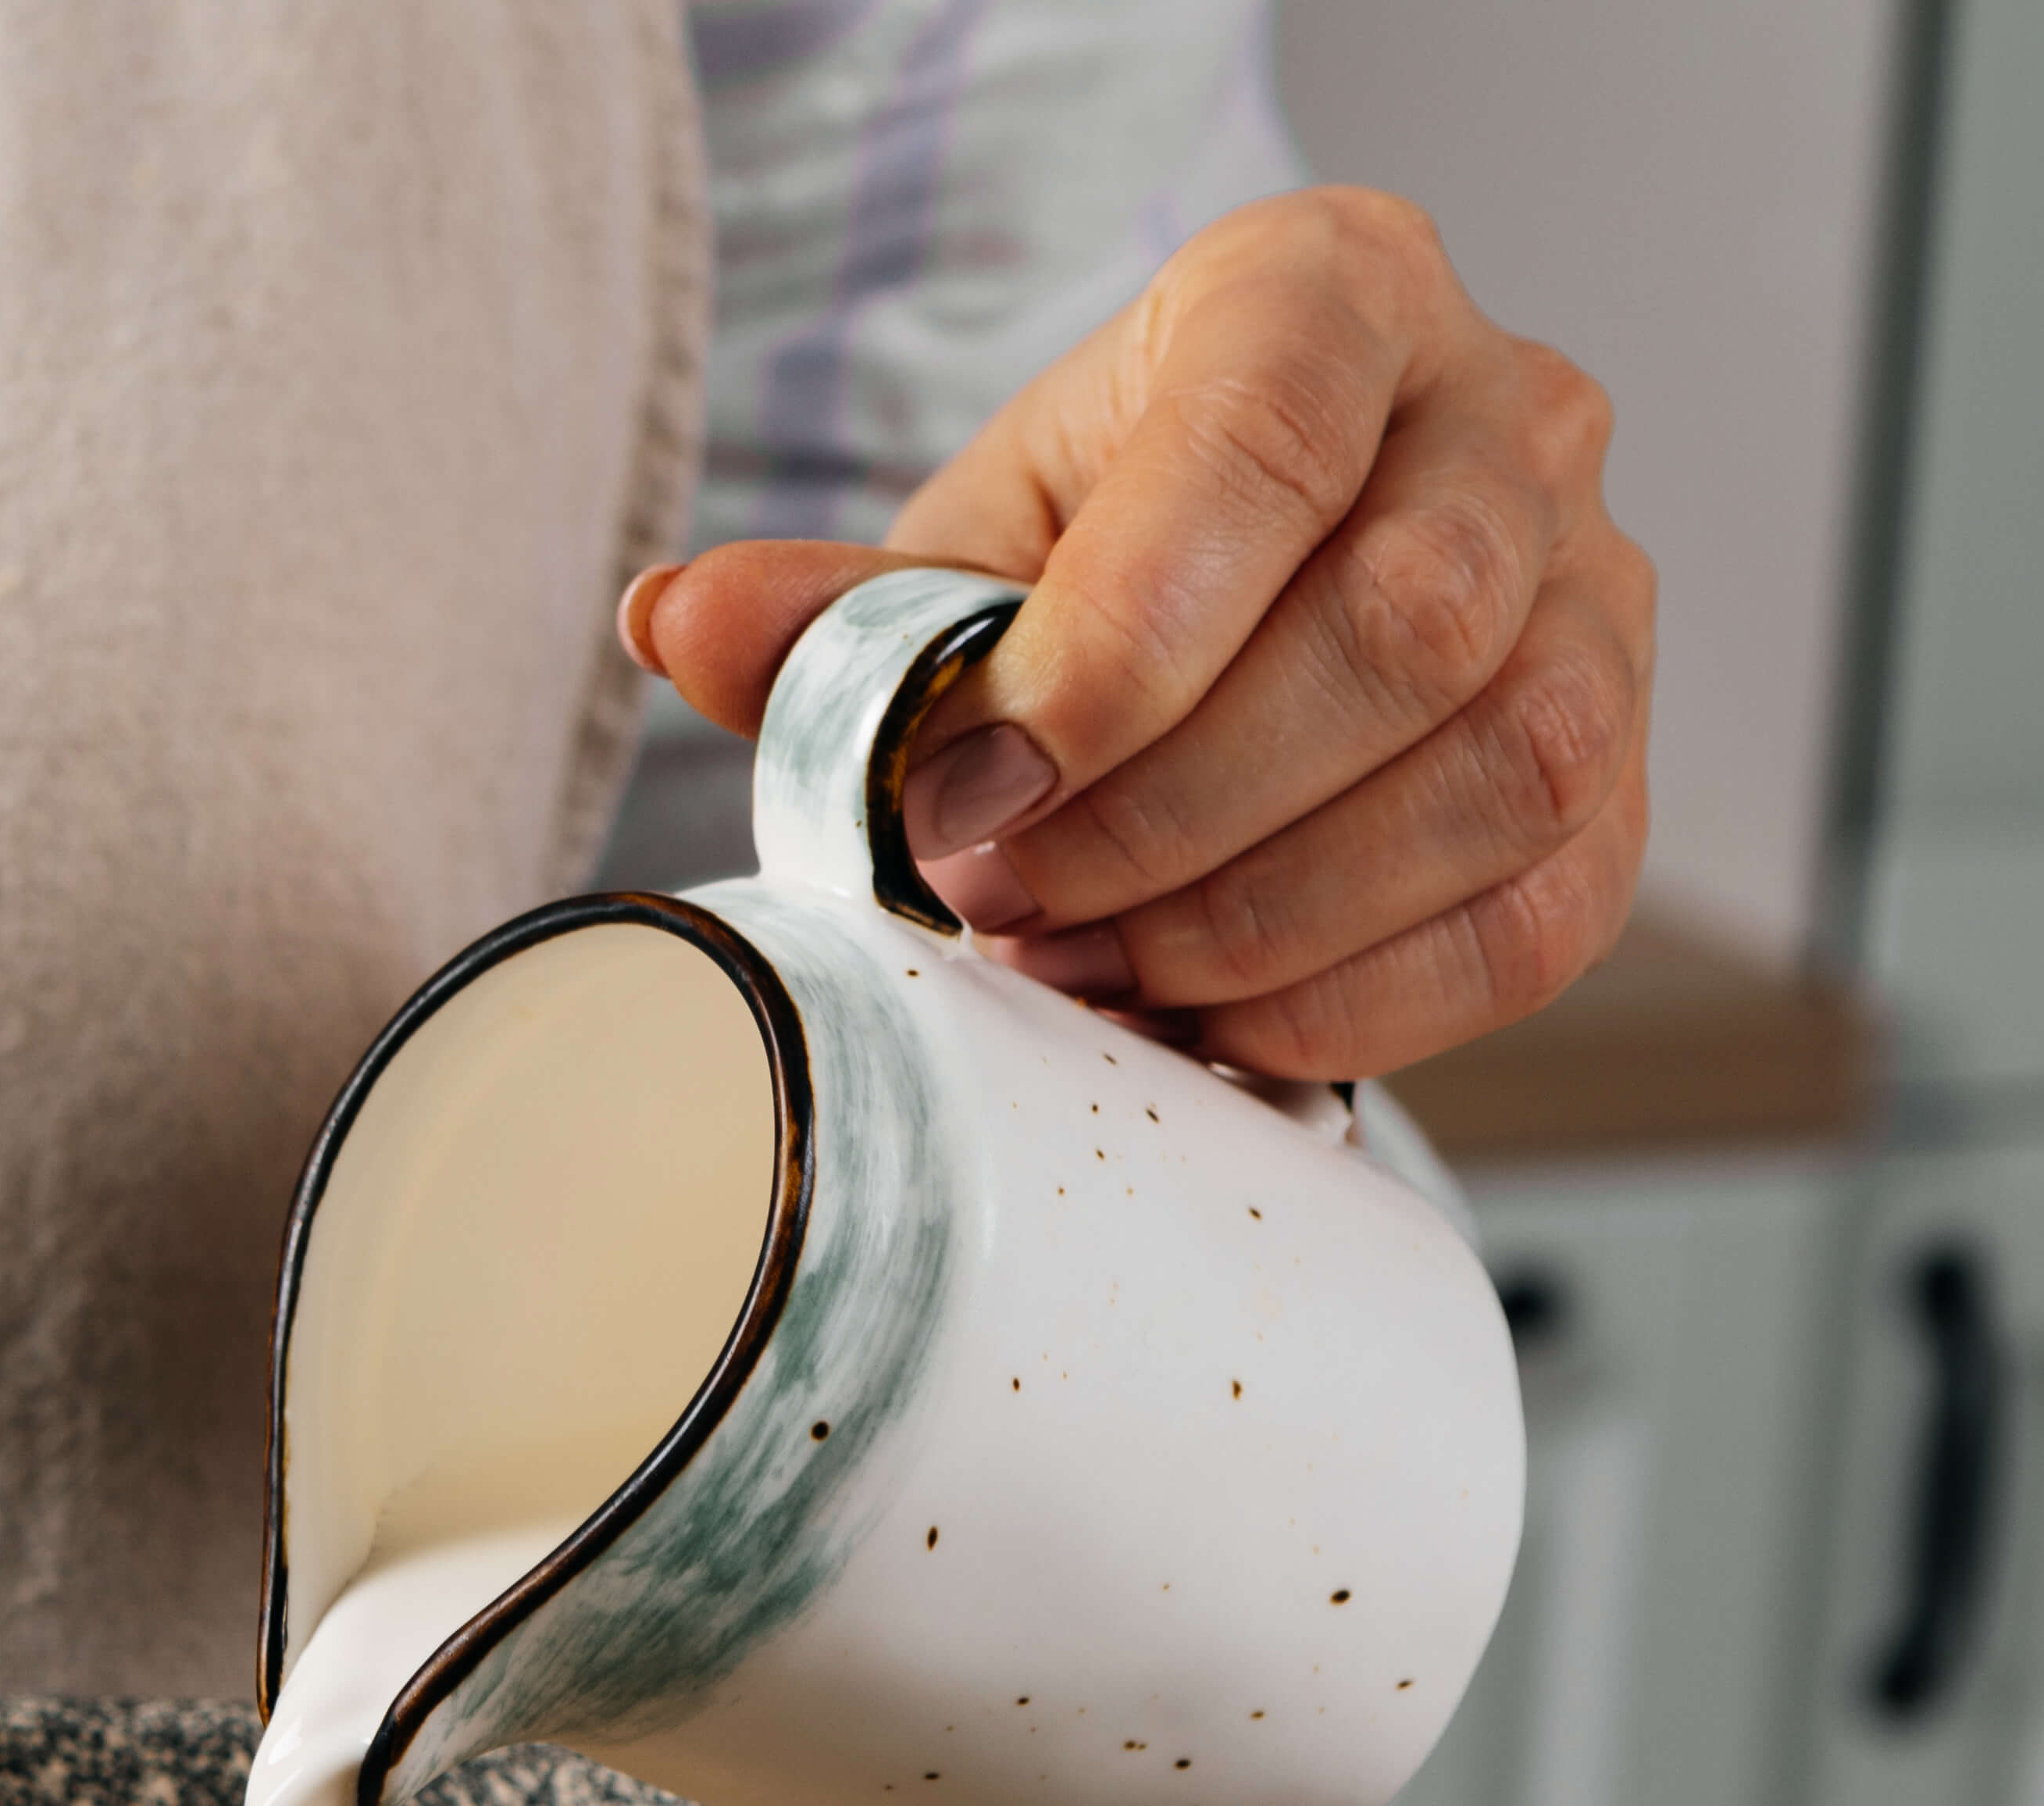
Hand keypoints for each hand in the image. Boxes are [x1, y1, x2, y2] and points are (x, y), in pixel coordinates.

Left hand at [629, 185, 1650, 1082]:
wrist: (1226, 597)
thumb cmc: (1100, 553)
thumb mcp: (956, 555)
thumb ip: (832, 613)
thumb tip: (680, 625)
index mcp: (1326, 296)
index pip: (1262, 451)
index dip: (1111, 658)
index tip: (968, 793)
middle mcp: (1507, 415)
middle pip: (1403, 629)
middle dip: (1174, 814)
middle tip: (1012, 899)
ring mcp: (1599, 591)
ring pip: (1500, 773)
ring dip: (1265, 917)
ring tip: (1096, 962)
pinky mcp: (1619, 765)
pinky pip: (1540, 911)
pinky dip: (1359, 998)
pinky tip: (1212, 1015)